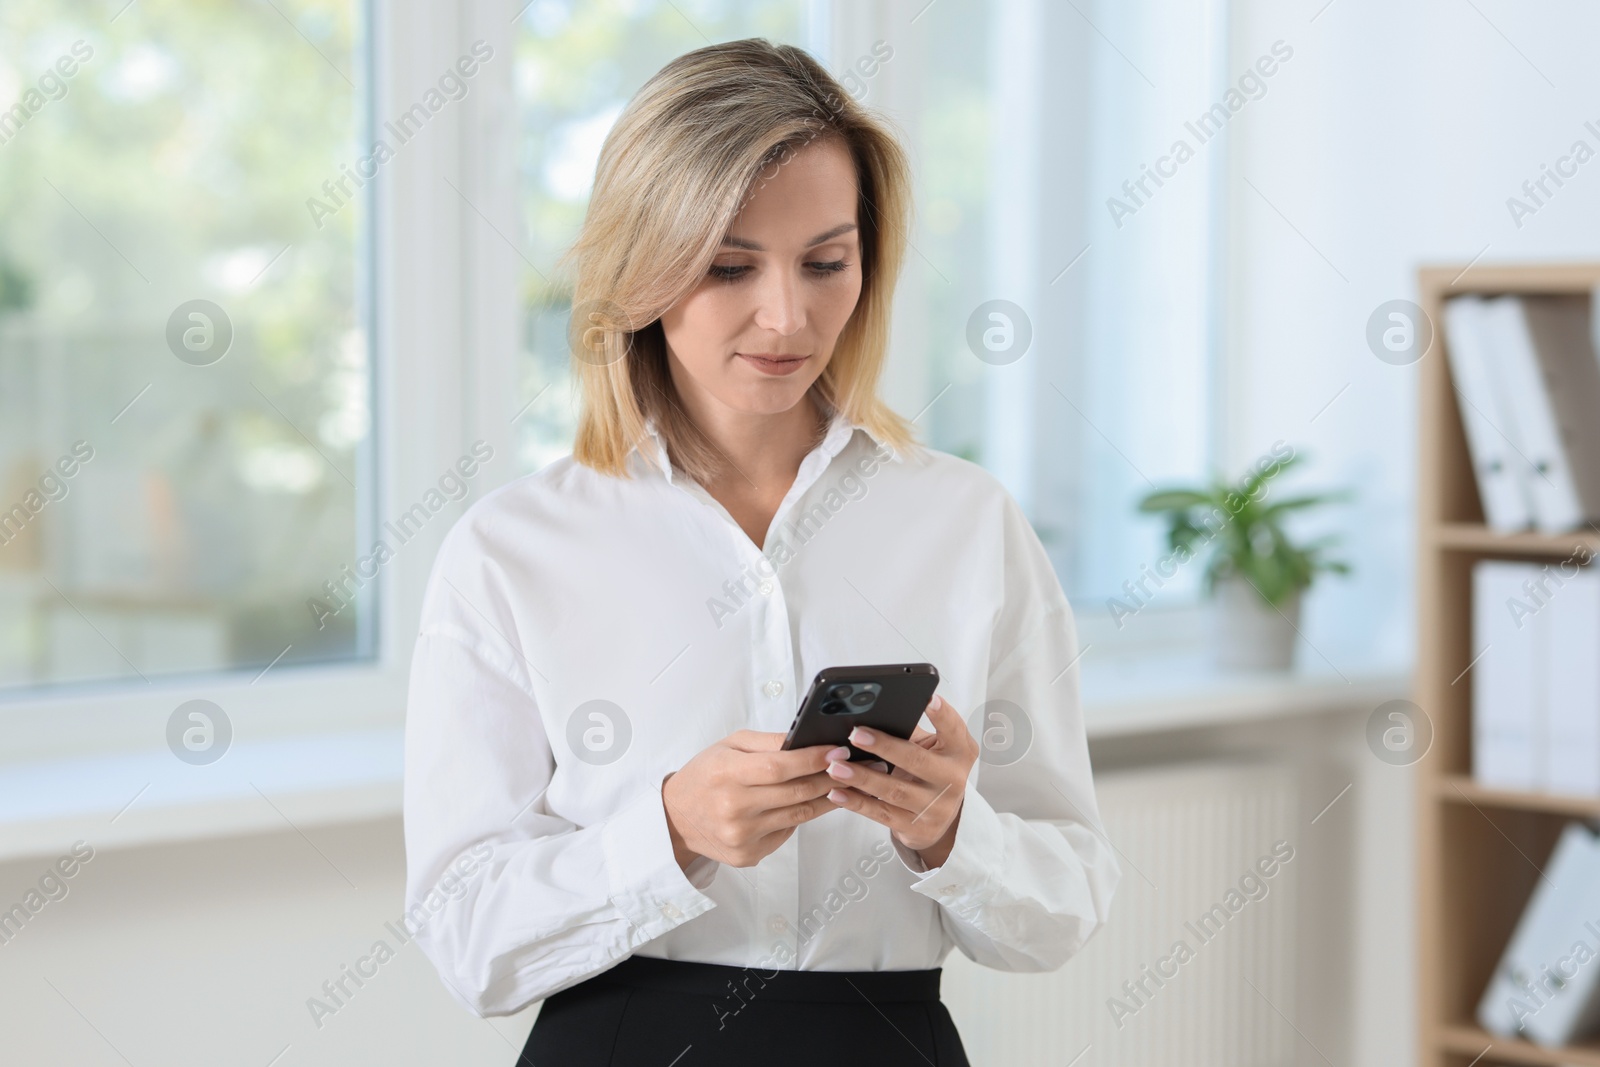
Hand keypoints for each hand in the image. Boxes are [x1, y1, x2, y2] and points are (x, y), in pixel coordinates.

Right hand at [662, 730, 844, 870]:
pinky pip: (786, 833)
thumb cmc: (704, 776)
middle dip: (829, 778)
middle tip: (850, 767)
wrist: (675, 818)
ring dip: (825, 798)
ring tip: (841, 784)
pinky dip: (800, 817)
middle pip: (795, 793)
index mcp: (726, 774)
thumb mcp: (729, 746)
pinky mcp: (748, 855)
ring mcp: (741, 836)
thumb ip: (768, 742)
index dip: (813, 759)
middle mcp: (733, 808)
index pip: (779, 767)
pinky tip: (808, 803)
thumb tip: (808, 740)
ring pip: (798, 816)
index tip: (837, 751)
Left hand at [823, 694, 977, 867]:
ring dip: (862, 778)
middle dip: (884, 747)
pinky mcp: (917, 828)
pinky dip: (857, 802)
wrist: (939, 819)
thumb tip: (871, 714)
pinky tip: (836, 793)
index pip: (954, 729)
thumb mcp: (931, 749)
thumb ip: (910, 732)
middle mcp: (953, 780)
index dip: (942, 715)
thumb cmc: (929, 771)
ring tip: (836, 766)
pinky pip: (881, 814)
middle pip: (916, 761)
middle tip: (855, 734)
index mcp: (959, 752)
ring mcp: (936, 808)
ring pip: (894, 790)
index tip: (927, 699)